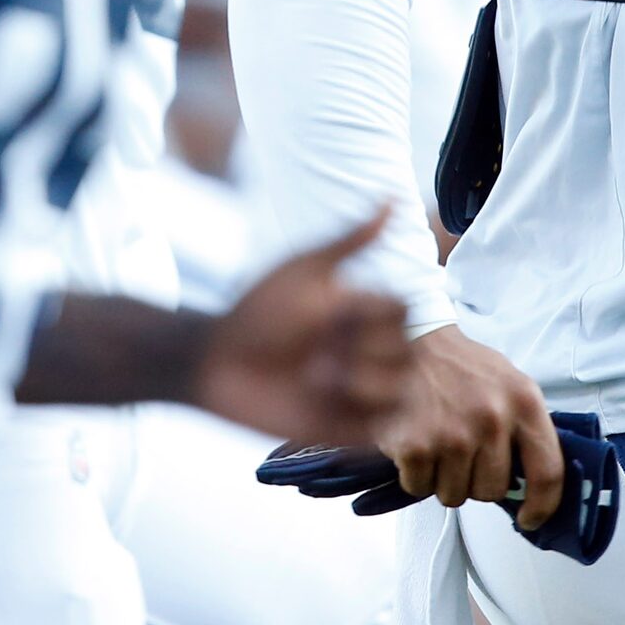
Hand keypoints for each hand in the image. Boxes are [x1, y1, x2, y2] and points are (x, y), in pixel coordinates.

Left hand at [196, 213, 410, 445]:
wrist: (215, 363)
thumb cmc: (255, 312)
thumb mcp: (304, 270)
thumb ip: (351, 240)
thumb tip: (392, 195)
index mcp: (360, 312)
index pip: (404, 309)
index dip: (371, 313)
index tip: (329, 312)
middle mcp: (365, 350)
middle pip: (409, 351)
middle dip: (363, 349)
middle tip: (316, 349)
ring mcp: (358, 391)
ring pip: (400, 391)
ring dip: (360, 384)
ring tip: (314, 379)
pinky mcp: (347, 429)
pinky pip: (381, 429)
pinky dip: (357, 416)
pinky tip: (317, 402)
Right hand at [380, 324, 563, 529]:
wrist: (408, 339)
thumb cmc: (459, 365)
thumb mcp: (509, 382)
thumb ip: (525, 426)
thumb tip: (535, 481)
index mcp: (524, 402)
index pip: (548, 472)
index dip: (542, 505)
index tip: (531, 518)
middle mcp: (492, 419)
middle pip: (492, 491)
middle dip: (475, 480)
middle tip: (462, 451)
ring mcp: (453, 435)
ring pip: (455, 495)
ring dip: (443, 478)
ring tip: (437, 441)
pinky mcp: (416, 446)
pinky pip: (420, 488)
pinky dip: (414, 474)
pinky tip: (415, 443)